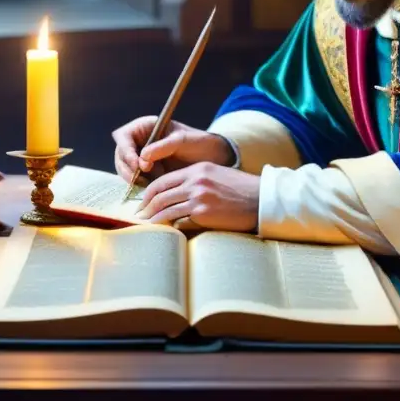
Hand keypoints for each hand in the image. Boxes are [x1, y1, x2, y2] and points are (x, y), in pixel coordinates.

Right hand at [112, 117, 234, 182]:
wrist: (212, 157)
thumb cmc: (198, 142)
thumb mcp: (182, 140)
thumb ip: (162, 147)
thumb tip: (142, 158)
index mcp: (145, 127)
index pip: (123, 136)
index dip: (126, 150)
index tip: (138, 164)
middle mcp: (139, 141)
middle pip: (120, 155)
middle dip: (128, 168)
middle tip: (143, 179)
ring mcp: (141, 158)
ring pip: (125, 170)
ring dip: (134, 179)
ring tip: (151, 183)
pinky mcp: (147, 173)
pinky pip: (135, 180)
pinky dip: (141, 186)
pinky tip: (154, 189)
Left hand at [133, 162, 259, 231]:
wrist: (260, 200)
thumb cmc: (240, 189)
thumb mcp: (216, 174)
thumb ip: (195, 180)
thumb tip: (175, 193)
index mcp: (196, 170)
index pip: (163, 180)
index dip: (148, 193)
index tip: (143, 202)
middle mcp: (195, 181)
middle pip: (160, 194)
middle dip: (146, 207)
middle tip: (139, 216)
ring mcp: (198, 197)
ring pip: (166, 208)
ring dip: (154, 219)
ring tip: (148, 226)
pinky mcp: (203, 213)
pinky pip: (179, 221)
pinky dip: (171, 226)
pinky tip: (167, 231)